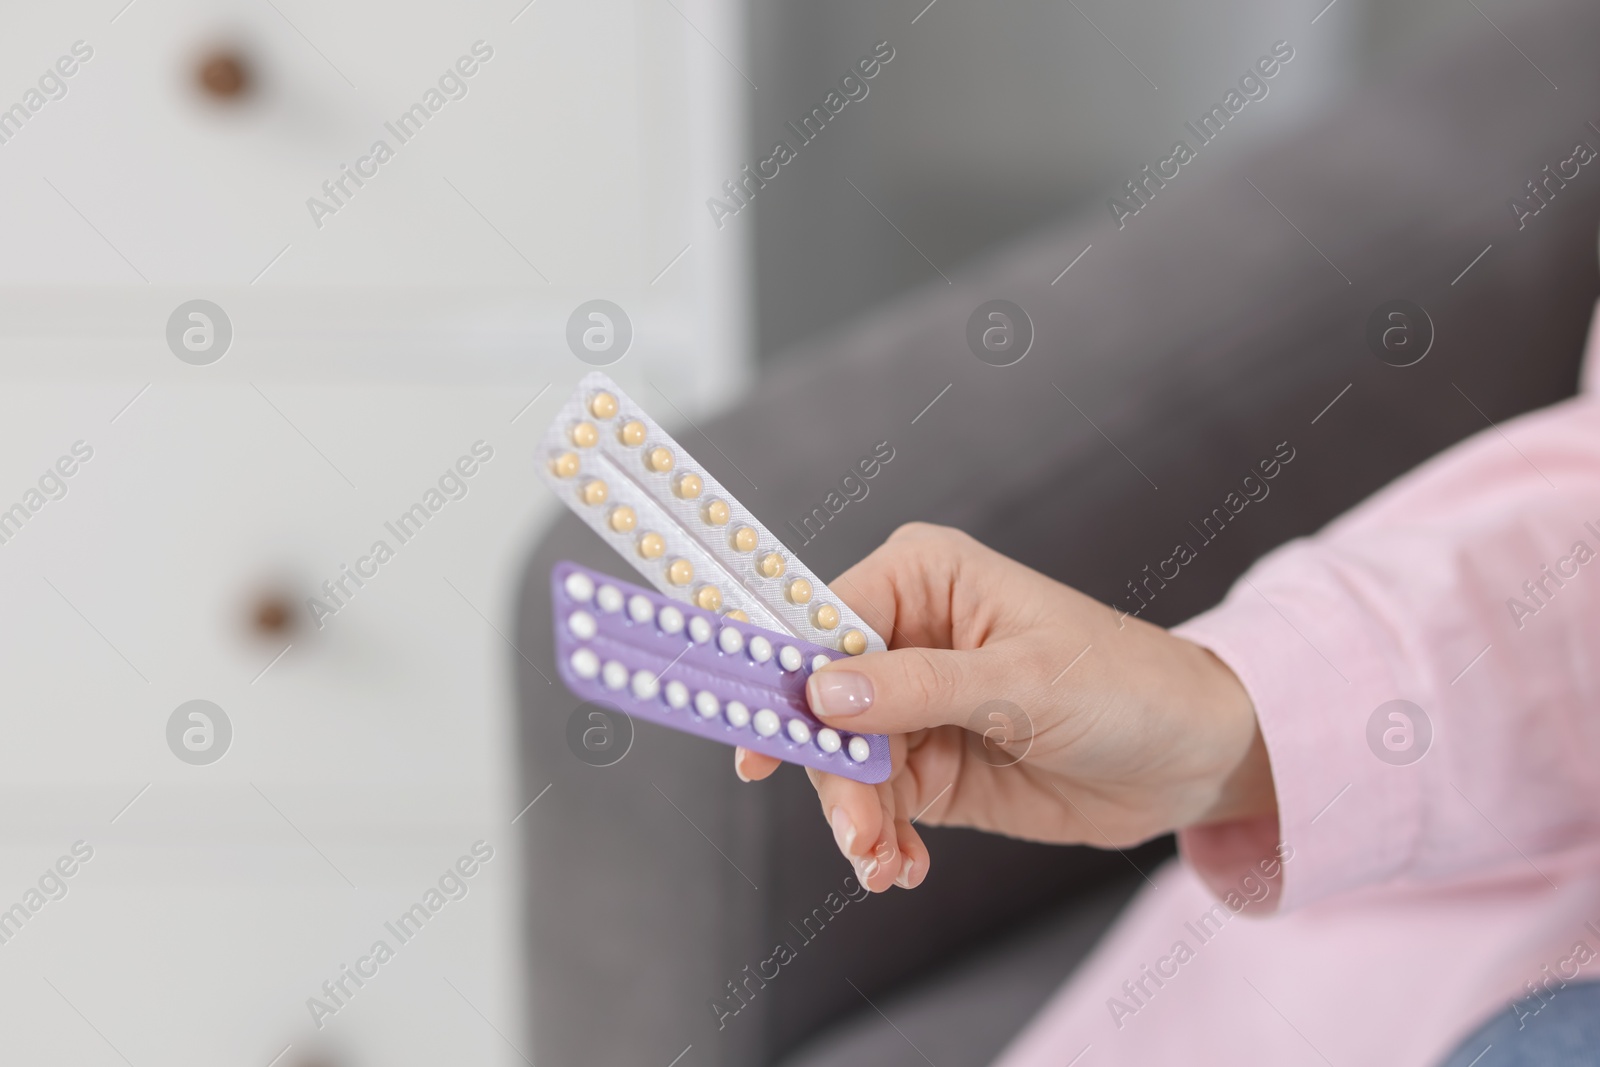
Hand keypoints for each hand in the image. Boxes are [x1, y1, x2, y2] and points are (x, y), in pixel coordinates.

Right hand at [735, 523, 1274, 892]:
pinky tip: (901, 868)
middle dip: (835, 775)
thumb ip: (918, 688)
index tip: (754, 737)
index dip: (783, 677)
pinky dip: (881, 841)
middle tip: (860, 834)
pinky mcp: (930, 765)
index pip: (822, 621)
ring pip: (843, 764)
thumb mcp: (1023, 684)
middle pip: (823, 706)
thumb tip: (822, 694)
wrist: (1192, 757)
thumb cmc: (1123, 684)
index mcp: (922, 578)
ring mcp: (914, 704)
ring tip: (885, 866)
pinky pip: (877, 804)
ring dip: (857, 821)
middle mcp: (905, 635)